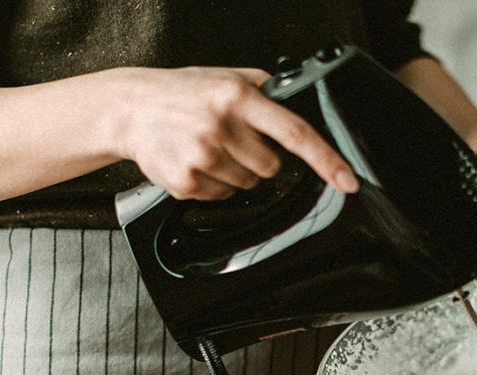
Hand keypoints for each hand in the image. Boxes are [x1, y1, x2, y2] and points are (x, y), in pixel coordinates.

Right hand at [114, 66, 358, 199]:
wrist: (129, 108)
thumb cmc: (182, 92)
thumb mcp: (225, 76)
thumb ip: (264, 90)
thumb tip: (303, 107)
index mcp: (236, 97)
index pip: (294, 133)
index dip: (326, 160)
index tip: (347, 180)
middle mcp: (220, 125)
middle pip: (271, 167)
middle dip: (261, 159)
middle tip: (234, 141)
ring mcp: (201, 156)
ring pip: (248, 185)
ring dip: (236, 172)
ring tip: (209, 148)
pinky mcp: (186, 181)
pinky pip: (221, 197)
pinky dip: (214, 184)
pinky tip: (196, 161)